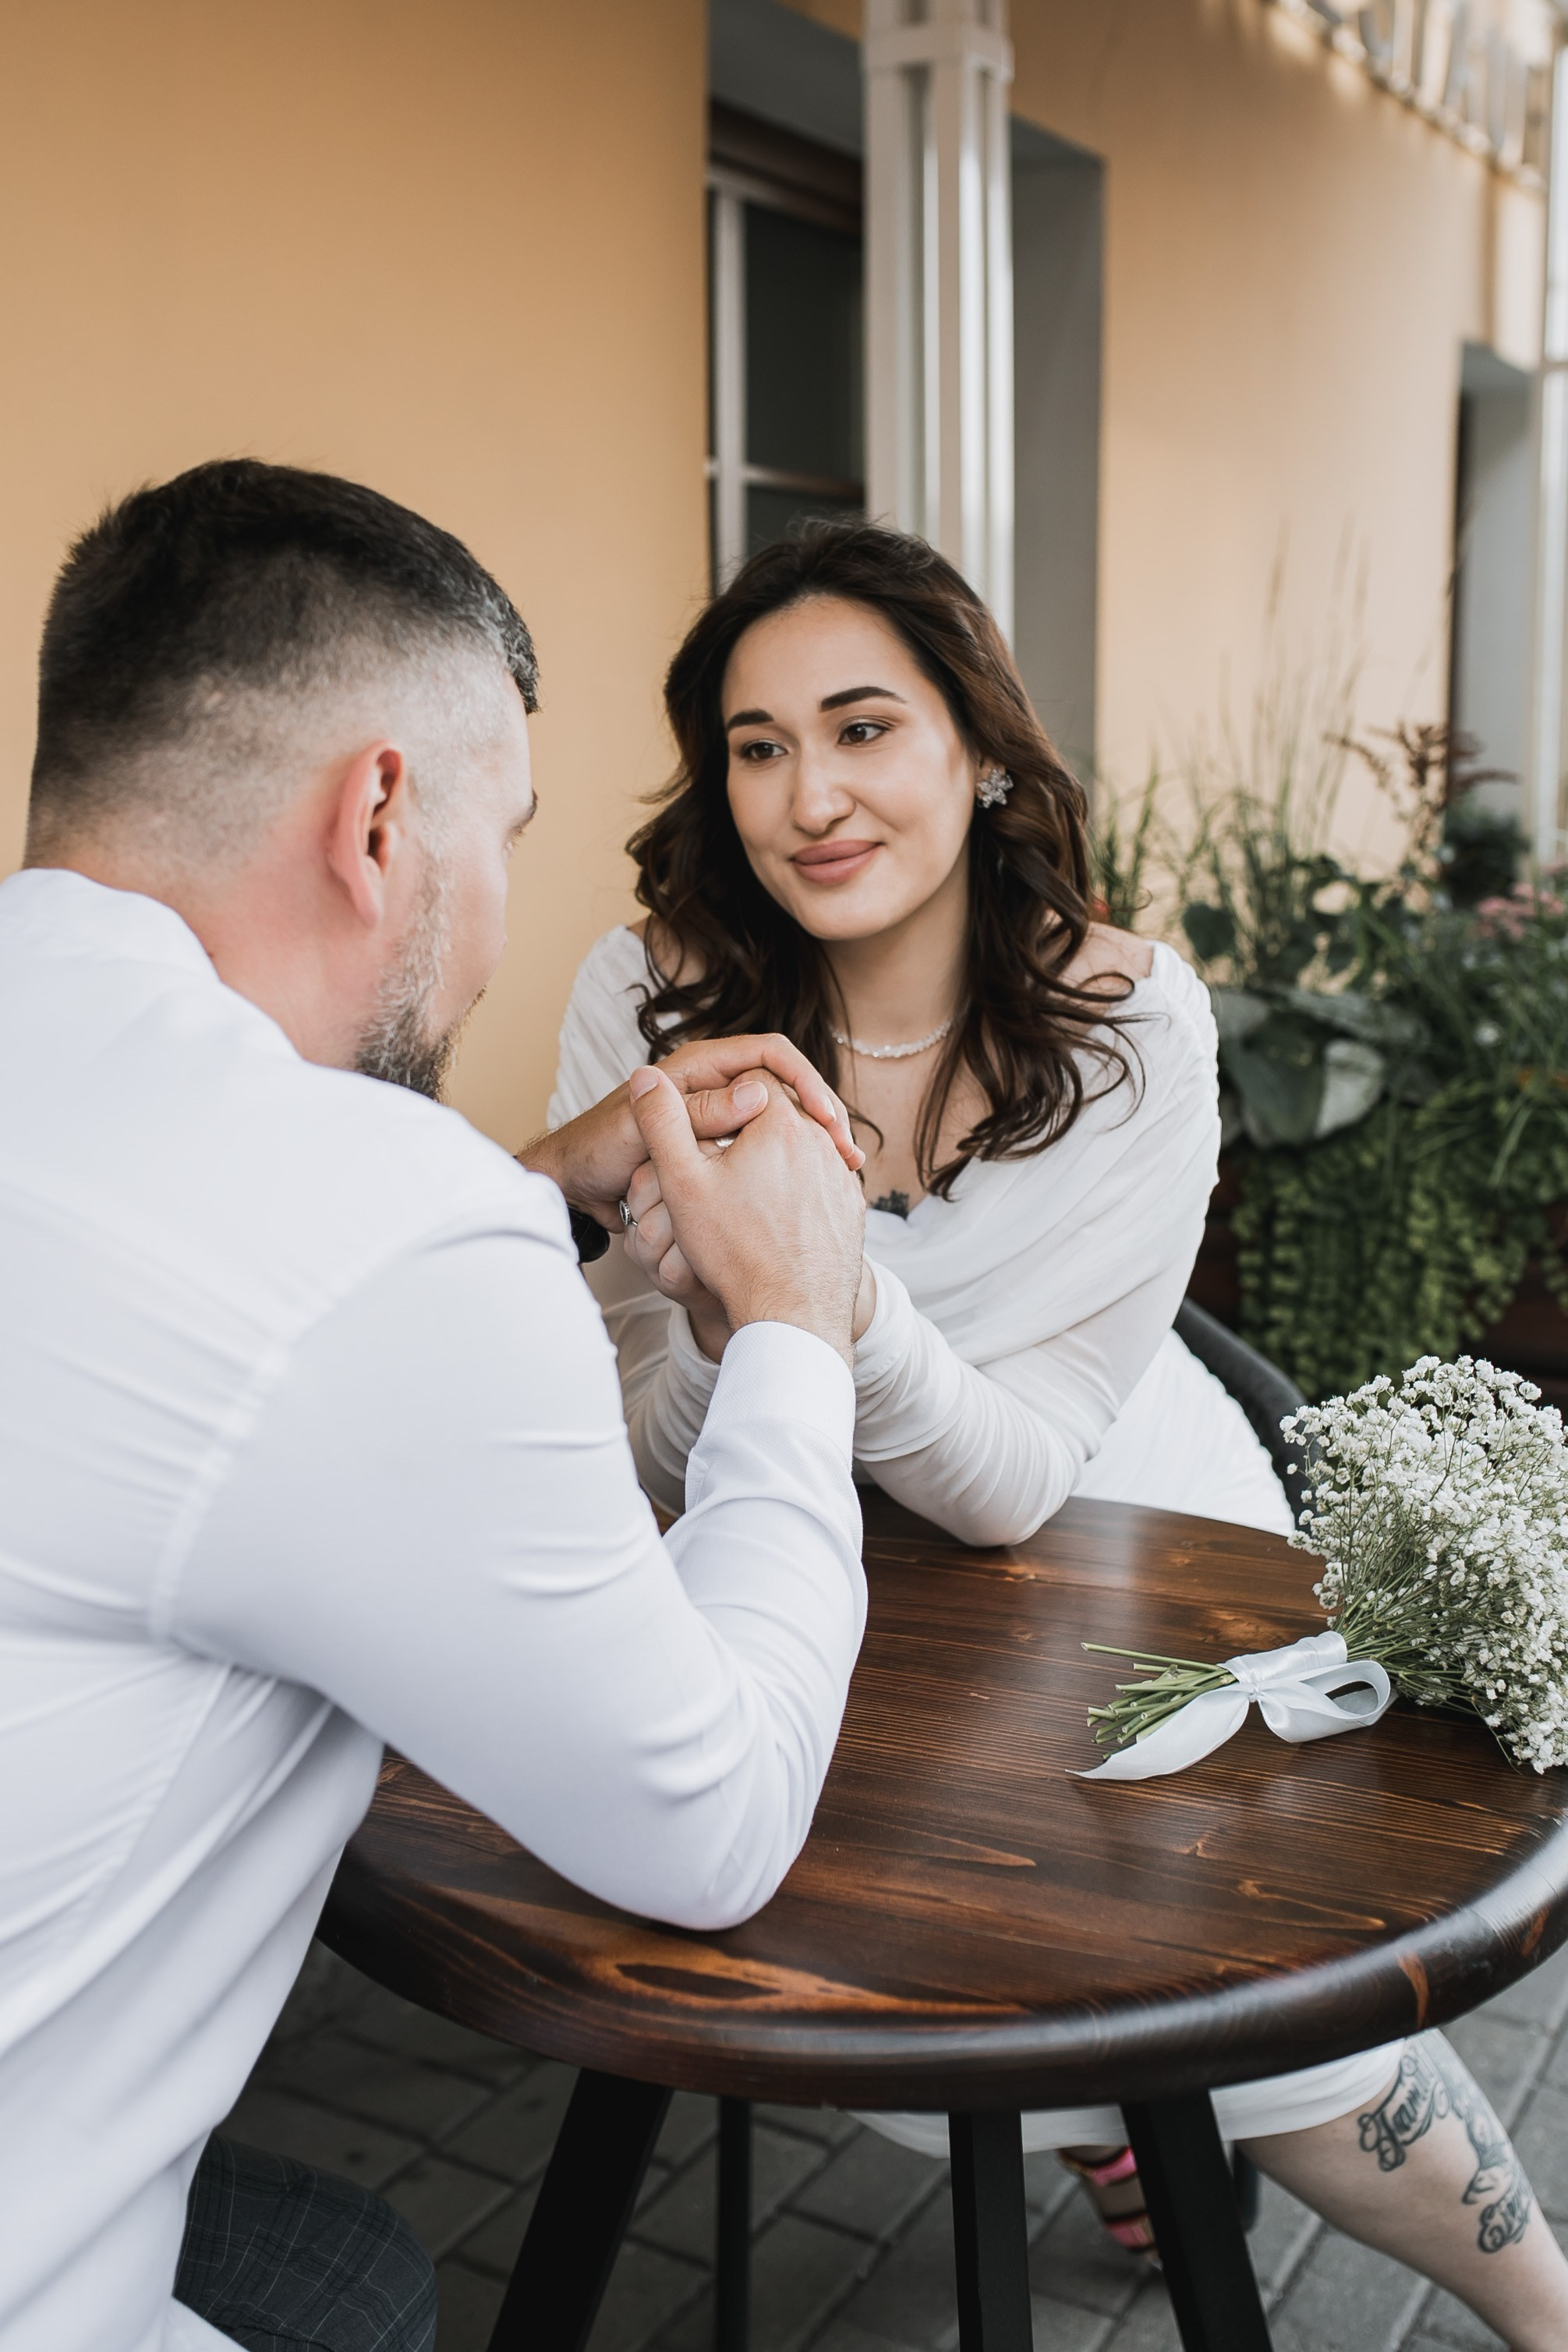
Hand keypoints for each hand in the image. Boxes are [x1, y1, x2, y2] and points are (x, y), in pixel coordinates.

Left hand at [517, 1034, 862, 1226]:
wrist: (574, 1184)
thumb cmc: (598, 1149)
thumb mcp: (647, 1130)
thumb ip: (699, 1112)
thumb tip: (760, 1094)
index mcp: (700, 1067)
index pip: (771, 1054)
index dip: (804, 1082)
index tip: (826, 1119)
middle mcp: (715, 1086)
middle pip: (786, 1087)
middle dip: (821, 1115)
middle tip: (847, 1152)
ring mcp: (720, 1117)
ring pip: (781, 1121)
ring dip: (813, 1144)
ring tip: (843, 1174)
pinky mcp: (720, 1148)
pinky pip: (766, 1149)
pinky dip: (793, 1166)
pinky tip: (814, 1190)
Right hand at [626, 1065, 864, 1364]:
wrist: (794, 1313)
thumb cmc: (736, 1251)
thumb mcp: (683, 1183)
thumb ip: (663, 1123)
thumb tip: (646, 1076)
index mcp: (781, 1122)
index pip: (753, 1077)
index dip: (724, 1093)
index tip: (705, 1122)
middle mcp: (822, 1141)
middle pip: (782, 1110)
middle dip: (750, 1124)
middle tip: (720, 1156)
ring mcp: (842, 1176)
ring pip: (804, 1145)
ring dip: (776, 1155)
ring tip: (744, 1189)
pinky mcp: (851, 1208)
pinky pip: (822, 1179)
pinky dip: (799, 1186)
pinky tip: (773, 1214)